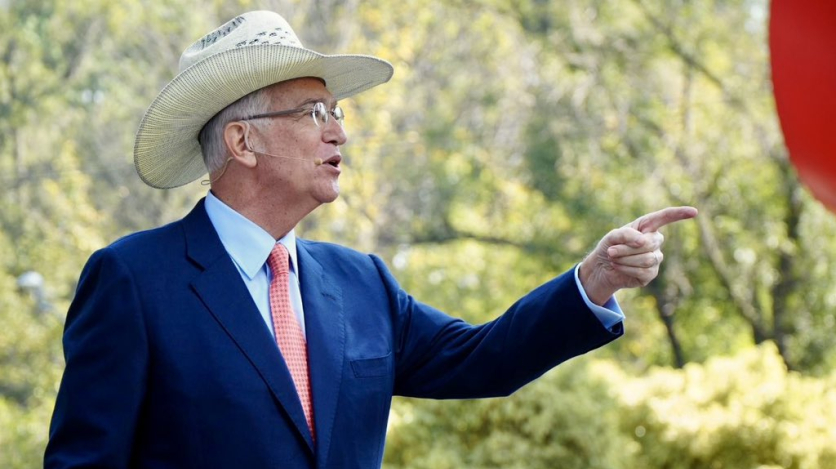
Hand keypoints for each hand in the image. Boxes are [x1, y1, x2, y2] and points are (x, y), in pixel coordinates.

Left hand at [579, 206, 697, 304]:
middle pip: (649, 243)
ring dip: (625, 259)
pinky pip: (643, 271)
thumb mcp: (612, 235)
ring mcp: (655, 258)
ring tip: (613, 258)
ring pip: (647, 259)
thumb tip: (643, 241)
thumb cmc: (609, 246)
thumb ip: (626, 234)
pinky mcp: (650, 273)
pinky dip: (626, 269)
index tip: (694, 212)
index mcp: (647, 227)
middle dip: (627, 248)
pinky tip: (619, 267)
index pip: (665, 217)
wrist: (602, 266)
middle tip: (611, 251)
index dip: (679, 214)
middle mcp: (655, 241)